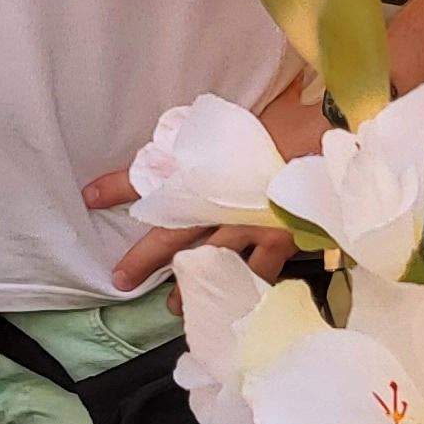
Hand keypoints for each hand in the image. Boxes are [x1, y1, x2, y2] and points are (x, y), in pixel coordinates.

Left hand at [84, 89, 320, 292]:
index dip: (114, 185)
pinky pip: (258, 272)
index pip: (146, 172)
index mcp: (205, 165)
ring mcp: (249, 224)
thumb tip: (189, 126)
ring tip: (174, 305)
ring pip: (209, 262)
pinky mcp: (280, 239)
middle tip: (122, 279)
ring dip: (189, 286)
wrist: (335, 135)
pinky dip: (244, 289)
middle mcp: (220, 200)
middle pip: (170, 233)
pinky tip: (235, 306)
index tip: (88, 196)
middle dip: (143, 257)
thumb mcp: (243, 117)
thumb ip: (216, 132)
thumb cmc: (291, 118)